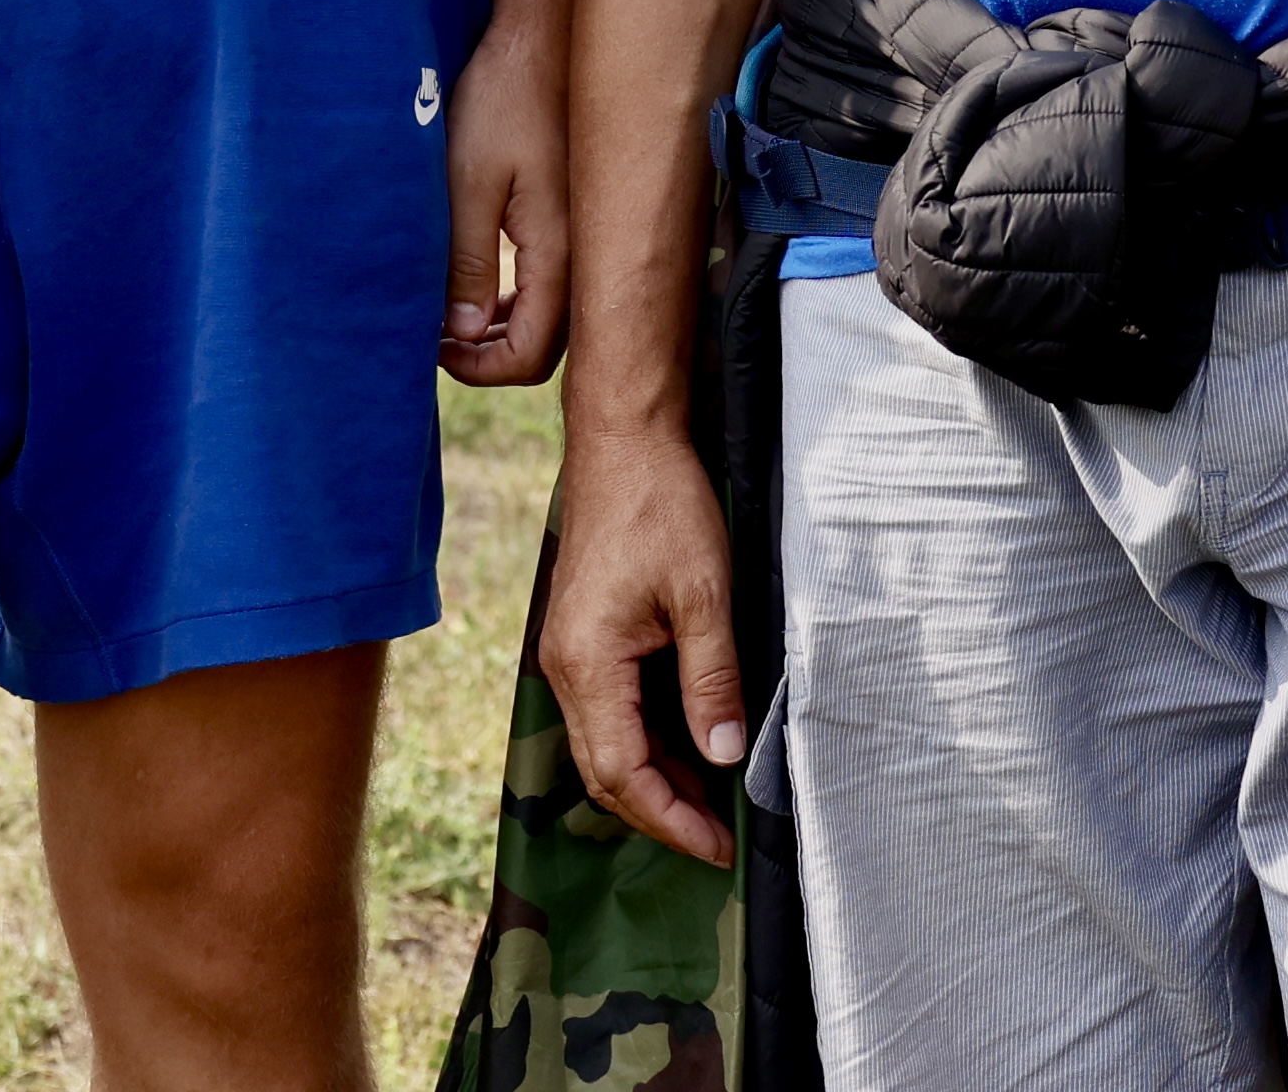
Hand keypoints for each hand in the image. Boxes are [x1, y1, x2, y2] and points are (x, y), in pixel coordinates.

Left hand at [440, 23, 572, 386]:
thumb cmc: (501, 101)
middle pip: (545, 346)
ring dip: (502, 330)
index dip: (480, 368)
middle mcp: (581, 253)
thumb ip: (467, 262)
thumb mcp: (468, 183)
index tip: (435, 346)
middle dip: (489, 356)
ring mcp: (581, 236)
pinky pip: (551, 284)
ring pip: (551, 318)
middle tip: (437, 337)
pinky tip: (480, 288)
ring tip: (451, 319)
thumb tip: (462, 331)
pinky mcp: (572, 218)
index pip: (530, 353)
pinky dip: (516, 300)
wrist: (539, 41)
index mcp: (558, 251)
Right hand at [536, 425, 743, 865]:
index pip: (623, 772)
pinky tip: (688, 745)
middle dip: (661, 811)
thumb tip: (723, 758)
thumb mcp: (705, 595)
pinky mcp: (581, 636)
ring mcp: (568, 651)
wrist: (625, 441)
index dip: (671, 818)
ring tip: (712, 800)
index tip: (719, 846)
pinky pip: (607, 710)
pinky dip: (646, 739)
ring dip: (655, 778)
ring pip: (604, 743)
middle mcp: (563, 666)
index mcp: (588, 662)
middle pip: (604, 771)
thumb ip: (712, 682)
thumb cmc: (663, 505)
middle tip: (720, 837)